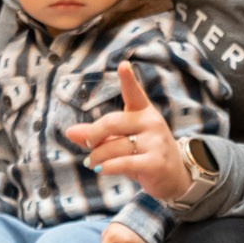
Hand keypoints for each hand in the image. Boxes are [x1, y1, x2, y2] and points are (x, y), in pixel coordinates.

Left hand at [65, 61, 187, 201]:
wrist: (174, 177)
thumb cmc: (144, 153)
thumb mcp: (122, 140)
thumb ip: (97, 134)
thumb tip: (70, 132)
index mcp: (144, 112)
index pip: (135, 93)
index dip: (128, 79)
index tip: (123, 65)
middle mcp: (152, 123)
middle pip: (112, 123)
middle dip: (93, 135)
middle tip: (87, 146)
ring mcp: (155, 142)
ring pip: (114, 146)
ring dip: (97, 157)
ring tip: (93, 164)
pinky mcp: (155, 163)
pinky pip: (123, 163)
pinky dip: (107, 167)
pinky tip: (101, 170)